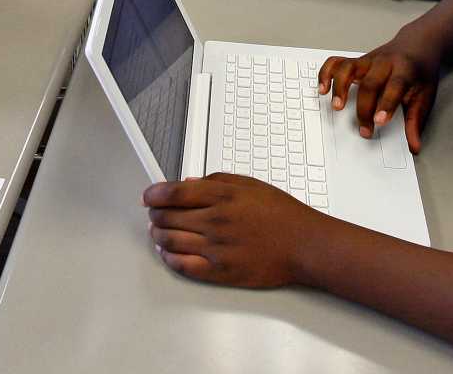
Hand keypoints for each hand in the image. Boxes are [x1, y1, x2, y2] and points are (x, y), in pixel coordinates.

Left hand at [143, 174, 328, 287]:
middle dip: (155, 214)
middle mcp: (215, 221)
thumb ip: (216, 180)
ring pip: (170, 241)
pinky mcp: (221, 272)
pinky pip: (183, 266)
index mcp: (222, 196)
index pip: (173, 193)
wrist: (305, 246)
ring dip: (158, 235)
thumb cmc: (282, 214)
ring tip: (157, 231)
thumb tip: (188, 183)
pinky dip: (169, 258)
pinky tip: (167, 252)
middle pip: (167, 217)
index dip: (154, 194)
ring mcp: (216, 248)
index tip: (148, 196)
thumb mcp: (249, 184)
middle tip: (153, 213)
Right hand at [317, 33, 441, 152]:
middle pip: (370, 83)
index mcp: (405, 69)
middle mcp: (384, 62)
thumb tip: (414, 146)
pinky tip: (323, 88)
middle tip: (364, 129)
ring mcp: (368, 59)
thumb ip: (416, 121)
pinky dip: (326, 73)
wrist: (417, 44)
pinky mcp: (357, 60)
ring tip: (337, 106)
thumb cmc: (420, 71)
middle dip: (364, 109)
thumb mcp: (426, 95)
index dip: (386, 104)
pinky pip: (337, 62)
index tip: (379, 122)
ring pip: (348, 68)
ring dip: (339, 87)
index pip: (394, 86)